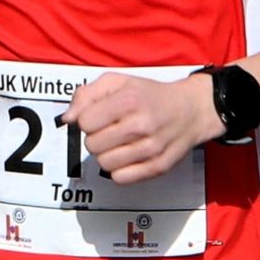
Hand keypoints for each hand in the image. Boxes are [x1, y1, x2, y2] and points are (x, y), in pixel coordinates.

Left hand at [57, 71, 219, 184]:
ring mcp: (151, 148)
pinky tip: (128, 156)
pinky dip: (119, 170)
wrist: (191, 109)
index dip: (88, 119)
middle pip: (92, 145)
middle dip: (96, 137)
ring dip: (106, 154)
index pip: (85, 122)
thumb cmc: (149, 95)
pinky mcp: (158, 167)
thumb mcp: (117, 81)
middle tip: (111, 130)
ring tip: (120, 142)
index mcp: (129, 100)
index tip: (100, 116)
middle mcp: (141, 125)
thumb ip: (86, 95)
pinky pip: (121, 178)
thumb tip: (67, 119)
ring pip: (104, 163)